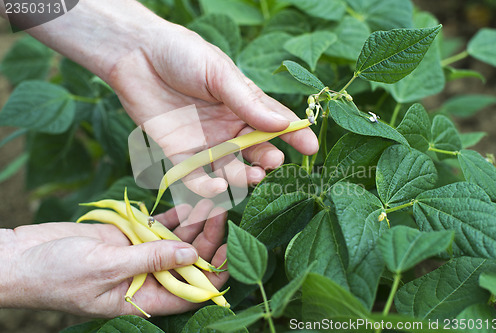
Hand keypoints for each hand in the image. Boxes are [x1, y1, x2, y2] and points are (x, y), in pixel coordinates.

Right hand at [1, 204, 226, 316]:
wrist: (24, 256)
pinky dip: (174, 215)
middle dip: (206, 239)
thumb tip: (190, 255)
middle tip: (221, 213)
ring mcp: (139, 255)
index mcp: (143, 298)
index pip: (189, 291)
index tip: (229, 252)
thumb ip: (151, 260)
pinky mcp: (129, 236)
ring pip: (176, 240)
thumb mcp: (107, 267)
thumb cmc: (57, 273)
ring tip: (212, 202)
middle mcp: (146, 278)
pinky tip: (191, 202)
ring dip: (194, 223)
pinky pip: (159, 226)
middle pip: (187, 261)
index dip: (213, 275)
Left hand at [24, 0, 317, 195]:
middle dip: (266, 159)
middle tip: (271, 162)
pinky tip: (217, 186)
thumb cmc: (181, 54)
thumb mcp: (219, 73)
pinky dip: (208, 187)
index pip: (274, 122)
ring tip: (248, 175)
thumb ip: (247, 101)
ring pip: (230, 169)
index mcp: (242, 103)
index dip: (294, 135)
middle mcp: (227, 127)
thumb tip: (282, 123)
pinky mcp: (179, 155)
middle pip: (254, 151)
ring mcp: (205, 143)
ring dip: (241, 178)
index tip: (311, 148)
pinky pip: (197, 178)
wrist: (135, 55)